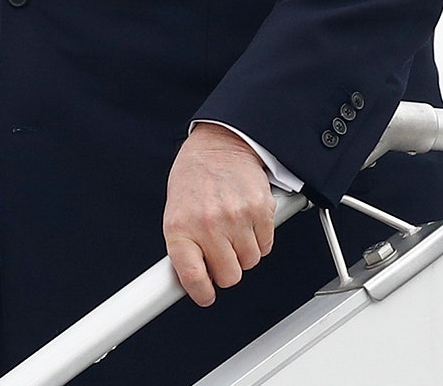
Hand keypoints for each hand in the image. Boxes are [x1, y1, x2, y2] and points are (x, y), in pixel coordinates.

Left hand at [162, 124, 276, 306]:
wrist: (219, 146)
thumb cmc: (194, 178)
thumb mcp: (176, 211)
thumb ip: (184, 245)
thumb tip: (189, 280)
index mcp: (180, 226)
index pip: (191, 275)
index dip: (200, 292)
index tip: (205, 296)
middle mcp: (207, 224)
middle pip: (229, 276)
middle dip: (226, 270)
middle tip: (220, 254)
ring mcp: (236, 218)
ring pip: (250, 262)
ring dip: (243, 253)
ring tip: (231, 230)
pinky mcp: (260, 211)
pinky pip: (266, 245)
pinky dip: (259, 239)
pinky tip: (246, 221)